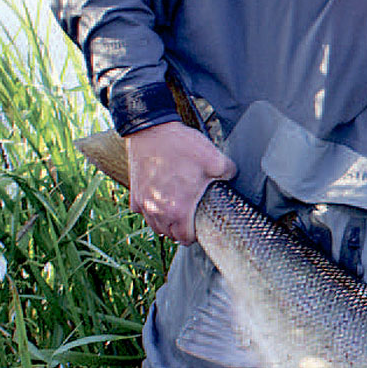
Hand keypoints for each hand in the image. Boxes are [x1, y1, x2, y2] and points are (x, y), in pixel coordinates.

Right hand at [126, 121, 235, 243]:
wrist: (150, 130)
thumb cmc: (180, 146)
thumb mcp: (215, 159)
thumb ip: (228, 173)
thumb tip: (232, 177)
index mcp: (178, 209)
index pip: (185, 238)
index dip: (194, 236)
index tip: (199, 228)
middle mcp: (158, 211)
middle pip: (169, 234)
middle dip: (180, 231)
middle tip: (190, 220)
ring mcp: (143, 203)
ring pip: (154, 226)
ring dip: (165, 223)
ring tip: (175, 214)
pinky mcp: (134, 193)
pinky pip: (141, 211)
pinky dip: (150, 210)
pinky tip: (159, 201)